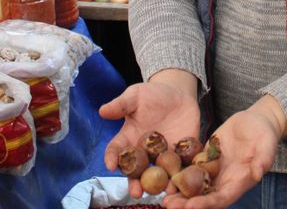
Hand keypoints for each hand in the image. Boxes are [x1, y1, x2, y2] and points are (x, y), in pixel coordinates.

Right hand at [100, 70, 200, 198]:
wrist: (177, 93)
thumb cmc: (152, 95)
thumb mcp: (135, 96)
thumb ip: (121, 105)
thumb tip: (102, 111)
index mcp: (129, 139)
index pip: (117, 151)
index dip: (112, 158)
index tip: (110, 165)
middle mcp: (144, 152)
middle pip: (137, 171)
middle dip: (136, 183)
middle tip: (137, 192)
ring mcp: (163, 155)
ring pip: (160, 174)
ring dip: (161, 184)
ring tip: (164, 191)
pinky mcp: (183, 153)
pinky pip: (183, 165)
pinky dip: (183, 173)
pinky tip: (184, 180)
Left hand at [164, 95, 286, 208]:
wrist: (256, 121)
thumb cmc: (265, 135)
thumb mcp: (267, 145)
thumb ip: (263, 160)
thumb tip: (258, 174)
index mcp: (239, 182)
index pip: (221, 199)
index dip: (206, 204)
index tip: (190, 206)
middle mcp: (224, 181)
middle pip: (203, 197)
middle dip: (186, 203)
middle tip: (167, 204)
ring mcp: (213, 170)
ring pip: (193, 186)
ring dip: (179, 193)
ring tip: (162, 196)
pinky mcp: (205, 158)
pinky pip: (190, 169)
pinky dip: (178, 174)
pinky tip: (164, 175)